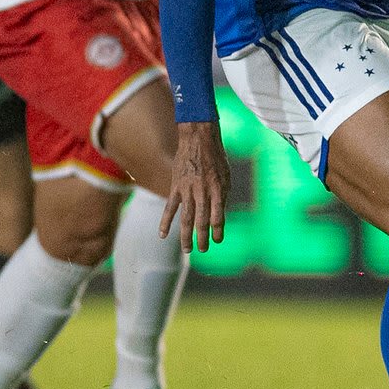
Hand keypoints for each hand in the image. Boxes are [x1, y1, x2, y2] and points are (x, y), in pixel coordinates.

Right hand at [162, 120, 229, 252]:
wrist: (198, 138)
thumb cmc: (216, 156)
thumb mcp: (226, 175)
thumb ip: (223, 194)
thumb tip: (220, 212)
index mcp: (218, 189)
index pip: (218, 216)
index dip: (218, 230)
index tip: (218, 240)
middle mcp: (202, 191)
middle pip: (202, 220)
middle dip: (202, 238)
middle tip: (203, 250)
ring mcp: (187, 190)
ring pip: (186, 218)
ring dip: (186, 235)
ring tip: (187, 250)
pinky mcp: (176, 187)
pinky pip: (170, 207)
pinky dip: (165, 222)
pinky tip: (163, 235)